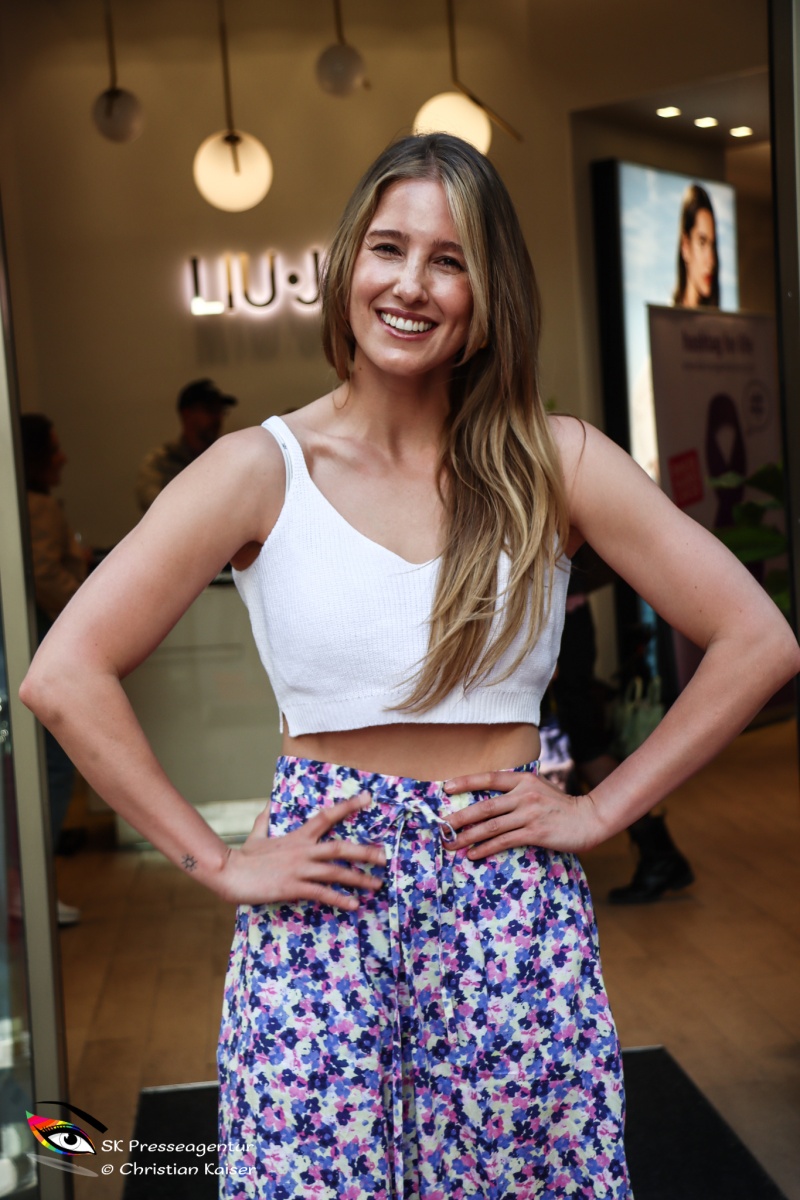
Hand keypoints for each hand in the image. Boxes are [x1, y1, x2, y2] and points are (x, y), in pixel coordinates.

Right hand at [218, 792, 384, 907]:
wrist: (230, 874)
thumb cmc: (244, 857)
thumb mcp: (257, 834)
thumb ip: (266, 818)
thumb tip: (269, 803)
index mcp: (297, 836)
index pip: (326, 816)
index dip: (348, 806)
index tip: (367, 798)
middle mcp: (303, 850)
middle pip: (340, 847)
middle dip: (365, 852)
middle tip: (385, 856)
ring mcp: (299, 869)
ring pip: (335, 871)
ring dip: (358, 878)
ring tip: (377, 884)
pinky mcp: (293, 887)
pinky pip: (321, 893)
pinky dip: (339, 898)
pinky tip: (353, 904)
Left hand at [441, 770, 604, 857]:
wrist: (588, 818)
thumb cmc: (559, 805)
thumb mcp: (538, 788)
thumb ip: (516, 789)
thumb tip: (487, 798)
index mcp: (523, 780)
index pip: (489, 778)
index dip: (466, 782)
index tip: (446, 788)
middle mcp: (524, 795)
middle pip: (485, 806)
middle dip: (460, 818)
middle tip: (442, 827)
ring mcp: (530, 814)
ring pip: (491, 827)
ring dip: (468, 837)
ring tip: (451, 844)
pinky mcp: (535, 832)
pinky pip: (505, 841)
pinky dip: (486, 848)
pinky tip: (474, 854)